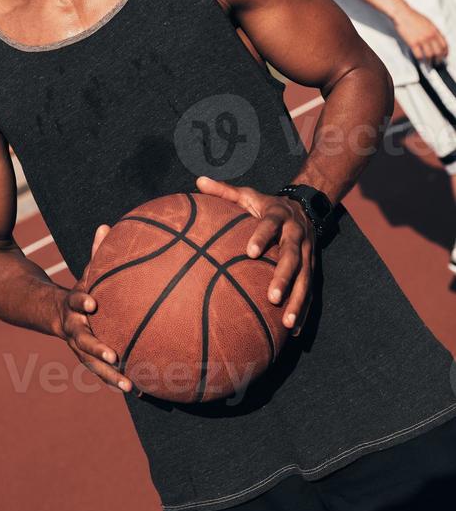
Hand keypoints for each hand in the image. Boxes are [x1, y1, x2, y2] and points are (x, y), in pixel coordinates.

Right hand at [53, 224, 135, 393]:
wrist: (52, 314)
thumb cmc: (80, 289)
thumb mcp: (86, 272)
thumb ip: (97, 253)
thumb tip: (106, 225)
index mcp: (73, 305)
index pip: (76, 301)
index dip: (82, 301)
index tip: (92, 303)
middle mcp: (73, 329)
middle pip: (82, 341)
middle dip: (97, 349)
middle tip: (114, 356)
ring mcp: (79, 347)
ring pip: (92, 364)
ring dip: (110, 376)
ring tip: (131, 386)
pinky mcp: (88, 359)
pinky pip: (103, 372)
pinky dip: (119, 380)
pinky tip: (142, 390)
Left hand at [196, 177, 315, 336]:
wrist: (306, 205)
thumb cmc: (266, 205)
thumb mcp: (248, 195)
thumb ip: (224, 191)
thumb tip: (198, 180)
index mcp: (278, 216)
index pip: (270, 225)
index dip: (262, 237)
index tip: (251, 252)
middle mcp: (296, 235)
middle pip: (292, 256)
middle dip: (284, 277)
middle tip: (272, 297)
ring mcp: (307, 253)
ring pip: (305, 278)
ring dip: (298, 300)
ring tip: (287, 323)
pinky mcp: (312, 266)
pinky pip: (310, 290)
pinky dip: (304, 309)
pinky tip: (295, 330)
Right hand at [393, 4, 447, 64]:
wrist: (403, 14)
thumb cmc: (413, 17)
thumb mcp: (427, 22)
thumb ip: (433, 31)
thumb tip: (436, 39)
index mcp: (435, 30)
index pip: (444, 44)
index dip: (446, 52)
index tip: (444, 56)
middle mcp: (430, 35)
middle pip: (438, 51)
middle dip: (439, 59)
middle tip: (437, 63)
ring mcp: (422, 39)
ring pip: (429, 55)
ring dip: (430, 62)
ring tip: (429, 65)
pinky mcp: (413, 43)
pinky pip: (419, 55)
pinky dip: (421, 60)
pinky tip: (420, 61)